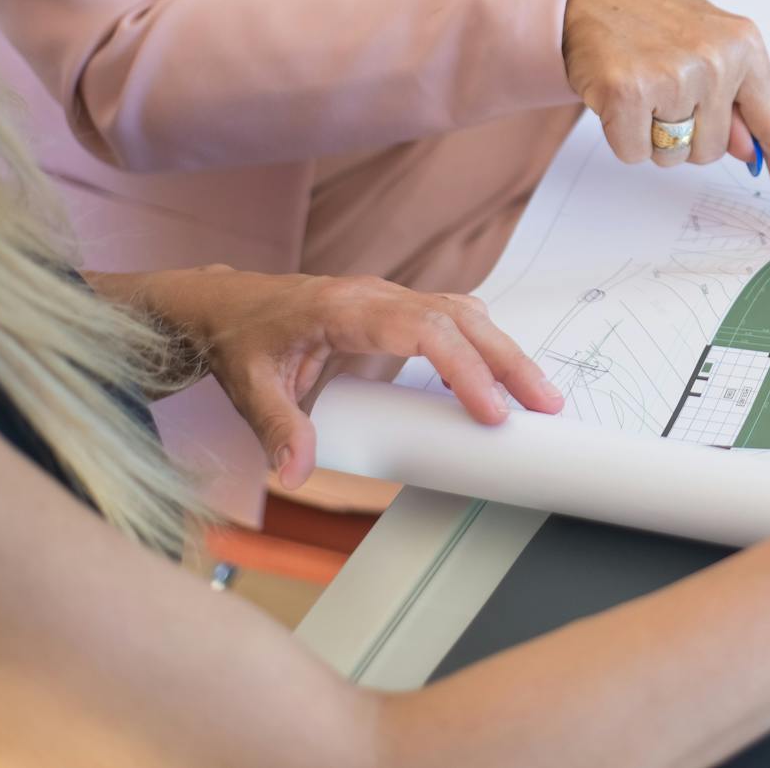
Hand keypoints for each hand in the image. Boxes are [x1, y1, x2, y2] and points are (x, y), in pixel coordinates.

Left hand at [122, 268, 564, 489]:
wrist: (223, 305)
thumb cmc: (239, 340)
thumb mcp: (249, 388)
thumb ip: (278, 428)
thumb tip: (298, 475)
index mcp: (347, 309)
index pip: (425, 330)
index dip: (464, 368)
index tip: (491, 412)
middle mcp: (378, 295)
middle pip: (461, 318)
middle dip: (507, 361)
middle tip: (545, 405)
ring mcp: (391, 297)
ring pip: (465, 314)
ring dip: (503, 352)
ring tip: (537, 396)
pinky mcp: (397, 309)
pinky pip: (453, 318)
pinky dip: (484, 344)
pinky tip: (500, 378)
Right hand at [562, 0, 769, 220]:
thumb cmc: (651, 20)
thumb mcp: (708, 45)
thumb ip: (735, 98)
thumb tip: (751, 152)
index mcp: (744, 45)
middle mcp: (715, 60)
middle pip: (713, 151)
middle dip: (687, 134)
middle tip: (664, 90)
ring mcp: (673, 75)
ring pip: (675, 156)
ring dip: (653, 136)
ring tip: (641, 89)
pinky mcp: (628, 91)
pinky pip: (635, 153)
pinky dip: (622, 135)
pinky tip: (617, 96)